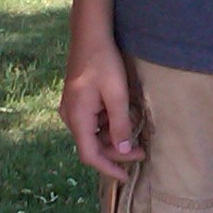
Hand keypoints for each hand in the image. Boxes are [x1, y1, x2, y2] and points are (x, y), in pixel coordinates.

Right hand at [58, 33, 141, 182]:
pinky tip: (123, 121)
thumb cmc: (103, 62)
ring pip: (93, 135)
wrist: (90, 36)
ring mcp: (72, 108)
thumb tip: (125, 150)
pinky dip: (108, 127)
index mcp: (77, 117)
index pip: (90, 155)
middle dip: (116, 152)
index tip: (126, 177)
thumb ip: (120, 124)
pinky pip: (92, 123)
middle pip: (92, 146)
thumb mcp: (117, 94)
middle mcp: (70, 116)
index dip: (108, 168)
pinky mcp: (77, 101)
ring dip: (113, 139)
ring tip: (136, 137)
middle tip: (142, 152)